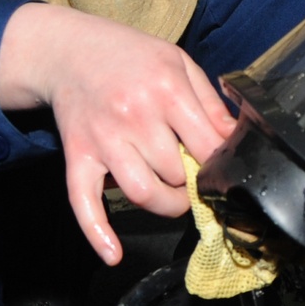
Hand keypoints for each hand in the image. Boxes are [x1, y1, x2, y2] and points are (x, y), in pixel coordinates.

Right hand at [0, 3, 236, 264]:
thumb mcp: (178, 63)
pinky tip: (113, 254)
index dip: (219, 163)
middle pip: (176, 172)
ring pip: (142, 193)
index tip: (221, 167)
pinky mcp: (77, 157)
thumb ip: (209, 102)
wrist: (68, 51)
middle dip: (190, 180)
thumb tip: (236, 137)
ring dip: (165, 205)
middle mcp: (135, 116)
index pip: (206, 145)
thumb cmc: (130, 56)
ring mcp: (104, 140)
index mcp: (166, 90)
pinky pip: (84, 203)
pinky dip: (98, 233)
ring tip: (173, 197)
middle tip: (191, 174)